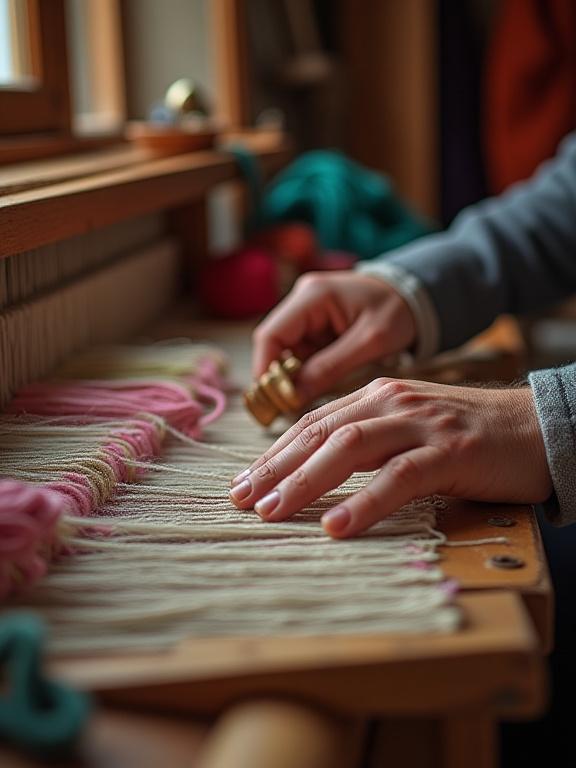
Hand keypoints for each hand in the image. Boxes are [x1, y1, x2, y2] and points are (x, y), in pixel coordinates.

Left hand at [230, 378, 552, 537]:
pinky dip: (365, 502)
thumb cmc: (468, 435)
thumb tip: (317, 470)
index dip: (274, 453)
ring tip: (271, 512)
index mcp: (377, 397)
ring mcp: (421, 424)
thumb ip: (368, 440)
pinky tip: (336, 526)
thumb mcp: (409, 428)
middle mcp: (391, 403)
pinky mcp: (450, 452)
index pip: (312, 423)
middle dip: (274, 467)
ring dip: (305, 481)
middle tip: (240, 499)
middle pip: (320, 433)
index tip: (243, 482)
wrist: (536, 426)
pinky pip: (399, 477)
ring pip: (350, 449)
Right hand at [252, 272, 416, 401]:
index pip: (270, 335)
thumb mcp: (370, 342)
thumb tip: (292, 397)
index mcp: (313, 296)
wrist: (415, 294)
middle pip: (273, 345)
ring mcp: (306, 312)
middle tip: (288, 408)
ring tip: (307, 400)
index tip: (272, 400)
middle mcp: (302, 300)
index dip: (264, 369)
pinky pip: (301, 353)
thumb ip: (330, 368)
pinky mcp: (314, 325)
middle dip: (278, 377)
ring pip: (285, 352)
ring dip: (293, 377)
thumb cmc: (397, 310)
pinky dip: (306, 372)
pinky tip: (317, 387)